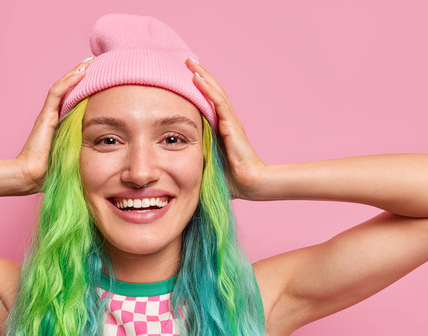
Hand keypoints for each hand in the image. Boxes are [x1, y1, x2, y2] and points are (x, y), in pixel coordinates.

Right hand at [15, 57, 92, 193]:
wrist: (30, 175)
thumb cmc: (50, 171)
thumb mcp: (72, 155)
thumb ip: (83, 150)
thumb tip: (104, 153)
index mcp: (58, 123)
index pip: (71, 98)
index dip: (83, 87)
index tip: (99, 79)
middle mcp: (52, 115)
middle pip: (67, 88)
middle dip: (80, 74)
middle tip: (95, 63)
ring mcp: (47, 114)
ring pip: (62, 86)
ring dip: (76, 72)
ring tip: (90, 62)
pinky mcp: (45, 116)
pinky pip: (57, 93)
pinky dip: (69, 81)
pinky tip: (81, 72)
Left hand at [185, 58, 266, 199]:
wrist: (250, 183)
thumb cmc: (231, 178)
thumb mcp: (208, 161)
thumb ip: (198, 154)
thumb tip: (177, 158)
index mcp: (221, 128)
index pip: (209, 102)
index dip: (199, 88)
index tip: (185, 76)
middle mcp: (227, 121)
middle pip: (212, 92)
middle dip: (200, 75)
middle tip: (186, 60)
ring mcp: (230, 122)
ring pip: (215, 92)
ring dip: (202, 76)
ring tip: (190, 62)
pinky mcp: (232, 126)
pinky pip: (218, 103)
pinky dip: (207, 90)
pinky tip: (196, 78)